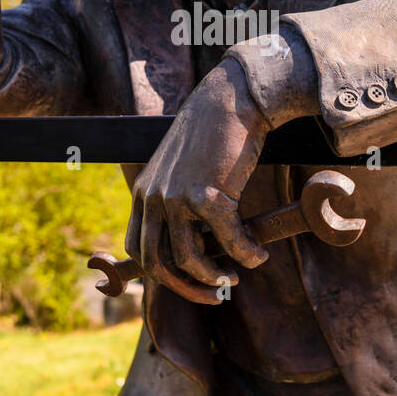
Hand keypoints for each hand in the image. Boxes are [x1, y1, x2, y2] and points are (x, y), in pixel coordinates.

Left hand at [126, 58, 270, 303]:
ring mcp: (177, 197)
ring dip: (214, 277)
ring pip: (188, 260)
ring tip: (235, 277)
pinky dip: (245, 256)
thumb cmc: (215, 135)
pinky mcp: (207, 195)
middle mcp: (153, 196)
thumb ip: (181, 200)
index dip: (160, 274)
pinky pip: (227, 242)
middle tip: (213, 295)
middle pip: (156, 263)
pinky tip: (258, 255)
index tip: (187, 281)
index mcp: (144, 191)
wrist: (233, 99)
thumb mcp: (185, 169)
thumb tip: (199, 240)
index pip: (138, 248)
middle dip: (185, 288)